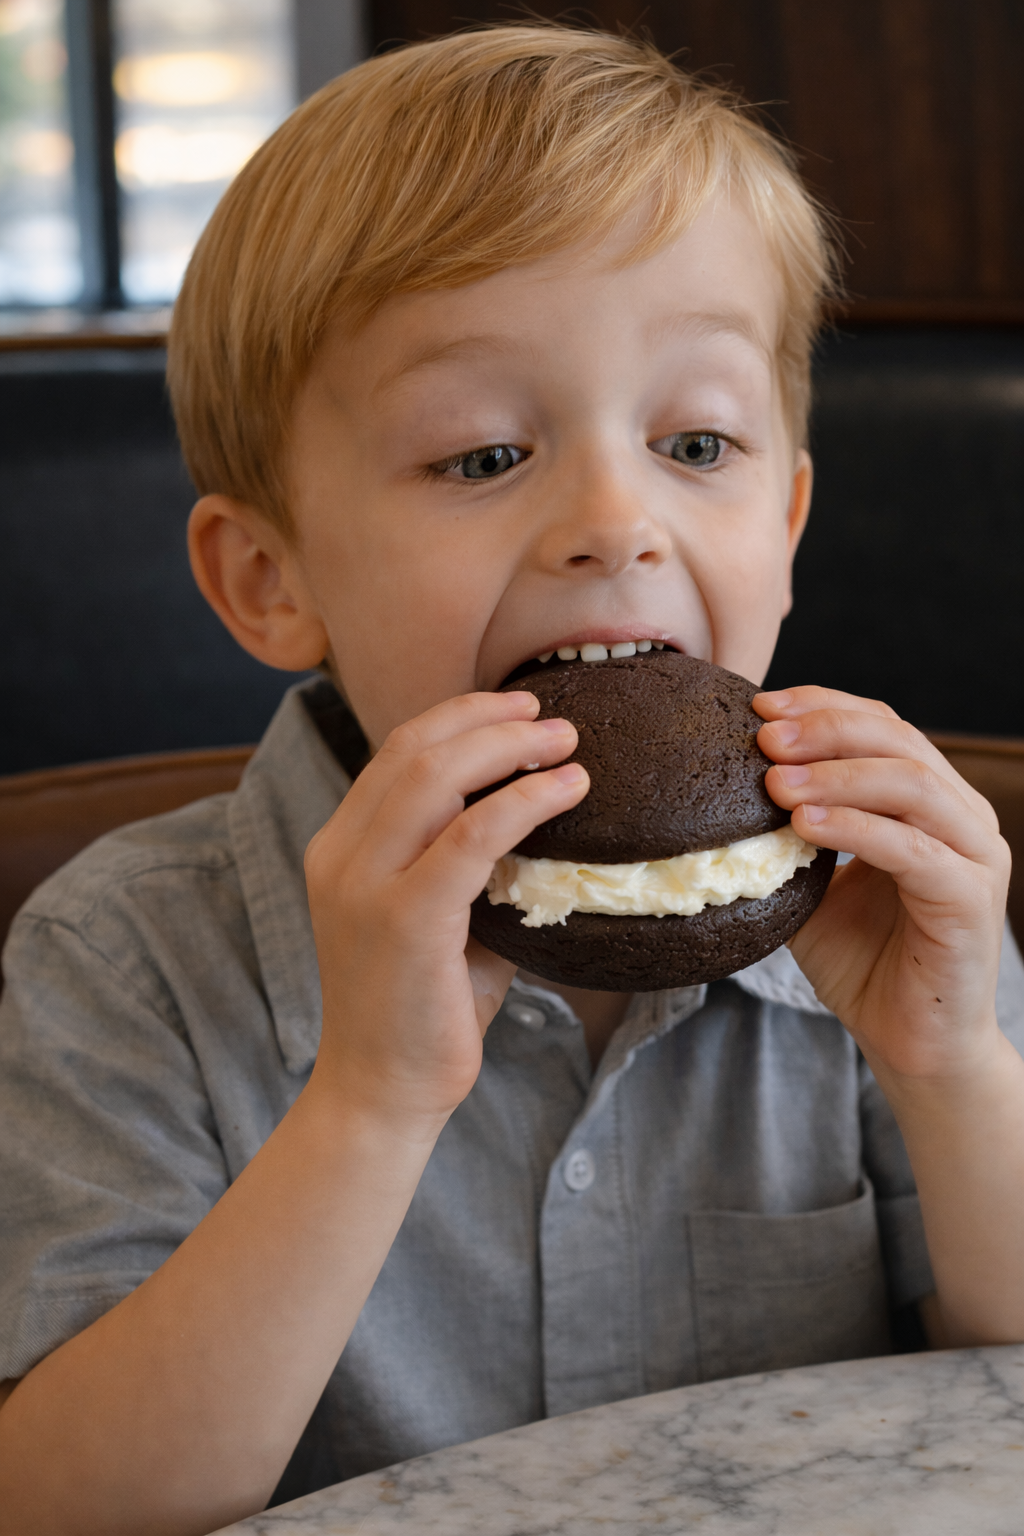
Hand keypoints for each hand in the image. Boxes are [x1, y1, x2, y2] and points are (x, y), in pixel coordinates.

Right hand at [303, 691, 587, 1129]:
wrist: (382, 1092)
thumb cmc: (421, 1007)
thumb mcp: (437, 916)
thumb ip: (465, 862)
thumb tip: (539, 811)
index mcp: (340, 848)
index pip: (394, 753)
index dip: (458, 718)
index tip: (515, 708)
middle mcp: (340, 856)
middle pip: (413, 750)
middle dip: (489, 720)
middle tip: (552, 718)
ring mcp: (363, 885)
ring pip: (436, 777)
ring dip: (510, 748)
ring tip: (566, 743)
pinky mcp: (404, 919)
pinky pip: (473, 836)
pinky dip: (525, 801)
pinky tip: (567, 790)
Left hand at [754, 687, 1010, 1084]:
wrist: (909, 1042)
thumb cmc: (862, 961)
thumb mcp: (809, 885)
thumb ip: (784, 837)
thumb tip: (716, 795)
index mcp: (928, 800)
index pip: (882, 724)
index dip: (822, 706)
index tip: (760, 707)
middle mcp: (960, 816)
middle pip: (898, 739)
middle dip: (825, 729)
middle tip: (763, 736)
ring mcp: (974, 854)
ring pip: (910, 784)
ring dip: (835, 775)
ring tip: (775, 782)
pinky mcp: (971, 899)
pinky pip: (914, 849)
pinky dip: (857, 828)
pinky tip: (806, 826)